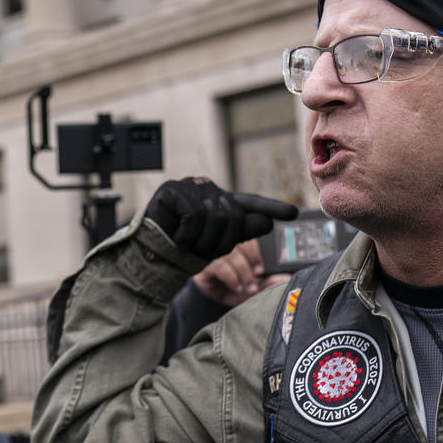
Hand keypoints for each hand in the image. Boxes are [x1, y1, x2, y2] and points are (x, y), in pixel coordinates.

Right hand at [145, 177, 297, 259]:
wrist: (148, 254)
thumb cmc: (181, 249)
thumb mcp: (214, 245)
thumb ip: (239, 233)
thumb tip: (266, 223)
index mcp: (220, 204)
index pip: (250, 204)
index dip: (271, 208)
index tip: (293, 215)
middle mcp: (207, 191)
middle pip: (233, 215)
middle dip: (221, 241)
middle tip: (202, 251)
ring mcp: (189, 188)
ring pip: (215, 216)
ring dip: (202, 241)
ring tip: (187, 244)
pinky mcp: (173, 190)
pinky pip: (194, 215)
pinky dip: (187, 235)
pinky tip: (177, 237)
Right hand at [193, 238, 292, 306]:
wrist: (211, 304)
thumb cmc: (232, 292)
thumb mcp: (254, 288)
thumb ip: (269, 282)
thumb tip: (287, 277)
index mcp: (240, 250)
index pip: (249, 240)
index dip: (257, 251)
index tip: (262, 268)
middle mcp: (227, 250)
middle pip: (241, 244)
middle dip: (252, 260)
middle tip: (257, 276)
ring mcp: (215, 257)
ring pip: (231, 255)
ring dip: (243, 272)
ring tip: (248, 287)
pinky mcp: (205, 266)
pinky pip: (219, 265)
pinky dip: (231, 277)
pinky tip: (236, 287)